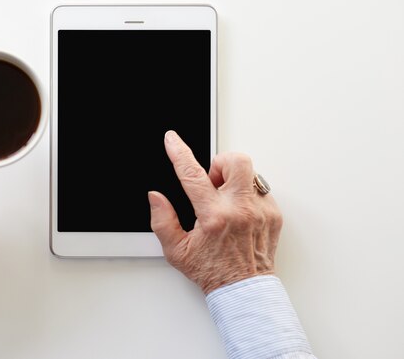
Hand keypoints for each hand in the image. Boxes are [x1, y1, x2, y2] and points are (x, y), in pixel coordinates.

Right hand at [149, 130, 281, 293]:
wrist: (244, 290)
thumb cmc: (212, 271)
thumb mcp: (176, 251)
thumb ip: (162, 220)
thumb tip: (156, 197)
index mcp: (214, 217)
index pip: (192, 174)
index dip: (179, 152)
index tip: (172, 140)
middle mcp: (241, 210)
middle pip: (236, 161)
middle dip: (220, 162)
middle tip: (212, 180)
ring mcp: (261, 211)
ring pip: (251, 172)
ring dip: (234, 179)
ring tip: (225, 200)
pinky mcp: (274, 215)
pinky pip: (260, 190)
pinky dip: (247, 195)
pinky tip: (239, 213)